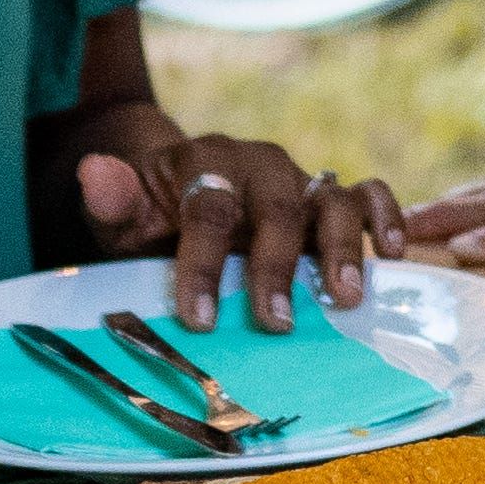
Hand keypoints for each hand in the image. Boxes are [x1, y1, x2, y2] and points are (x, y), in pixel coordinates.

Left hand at [78, 129, 390, 328]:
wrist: (178, 191)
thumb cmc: (151, 217)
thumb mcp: (121, 215)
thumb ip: (111, 200)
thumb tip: (94, 172)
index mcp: (203, 161)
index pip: (208, 208)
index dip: (203, 264)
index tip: (199, 319)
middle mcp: (258, 163)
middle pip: (276, 206)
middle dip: (276, 266)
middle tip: (275, 323)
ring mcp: (299, 178)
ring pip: (331, 199)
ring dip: (341, 248)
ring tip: (345, 297)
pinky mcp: (329, 197)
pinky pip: (368, 194)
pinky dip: (384, 218)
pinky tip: (390, 255)